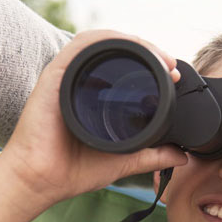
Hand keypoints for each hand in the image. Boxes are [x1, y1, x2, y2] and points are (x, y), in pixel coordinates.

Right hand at [0, 29, 187, 205]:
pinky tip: (124, 45)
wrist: (40, 181)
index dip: (151, 62)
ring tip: (157, 55)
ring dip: (131, 41)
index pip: (124, 64)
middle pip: (115, 48)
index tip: (174, 74)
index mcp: (93, 95)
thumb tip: (181, 155)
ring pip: (100, 42)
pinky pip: (78, 46)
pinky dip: (103, 40)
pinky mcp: (54, 76)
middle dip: (147, 49)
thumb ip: (151, 156)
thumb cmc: (72, 171)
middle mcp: (80, 81)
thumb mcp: (123, 161)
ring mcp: (66, 76)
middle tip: (170, 64)